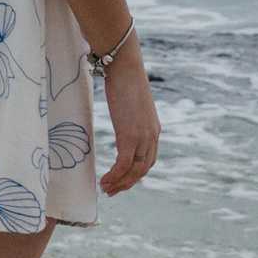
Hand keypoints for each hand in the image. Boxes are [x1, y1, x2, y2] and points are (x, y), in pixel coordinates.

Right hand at [98, 58, 159, 195]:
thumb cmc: (124, 79)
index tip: (121, 181)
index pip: (148, 160)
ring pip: (134, 170)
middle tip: (111, 191)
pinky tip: (104, 180)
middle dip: (127, 183)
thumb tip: (121, 116)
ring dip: (120, 183)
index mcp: (154, 129)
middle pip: (143, 169)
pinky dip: (115, 176)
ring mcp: (142, 137)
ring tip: (105, 189)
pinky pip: (124, 164)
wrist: (124, 67)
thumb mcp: (131, 104)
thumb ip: (130, 116)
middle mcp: (152, 136)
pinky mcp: (130, 135)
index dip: (135, 174)